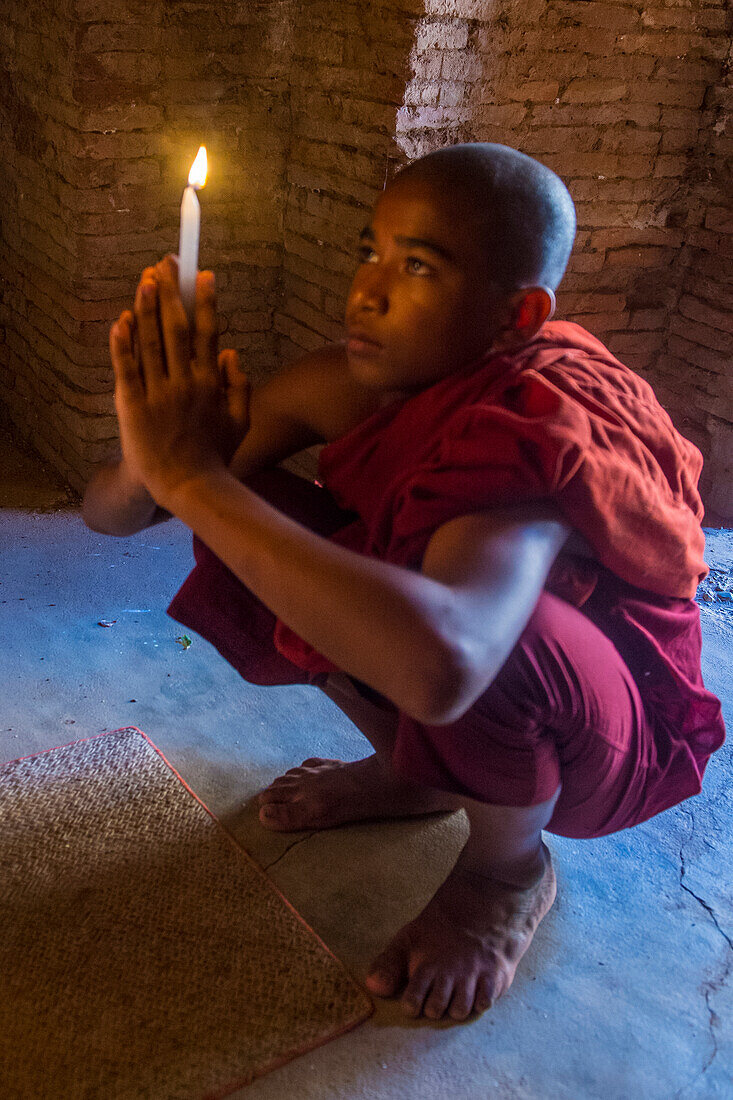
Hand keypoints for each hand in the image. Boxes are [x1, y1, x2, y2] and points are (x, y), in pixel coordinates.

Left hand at [110, 255, 249, 509]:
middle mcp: (185, 381)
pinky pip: (126, 367)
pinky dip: (123, 342)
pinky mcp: (133, 405)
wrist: (187, 485)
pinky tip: (121, 319)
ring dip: (146, 307)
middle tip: (164, 263)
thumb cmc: (215, 455)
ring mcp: (158, 392)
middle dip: (170, 291)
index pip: (207, 332)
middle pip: (176, 327)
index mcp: (211, 382)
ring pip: (150, 341)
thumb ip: (241, 386)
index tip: (201, 273)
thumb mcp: (240, 422)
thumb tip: (232, 352)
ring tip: (145, 278)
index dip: (204, 301)